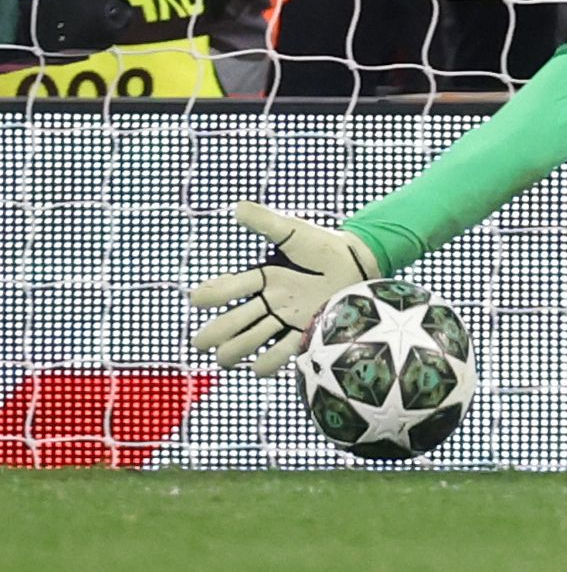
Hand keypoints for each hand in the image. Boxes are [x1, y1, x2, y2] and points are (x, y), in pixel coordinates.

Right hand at [189, 200, 379, 374]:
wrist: (362, 266)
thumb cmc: (327, 248)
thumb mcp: (297, 233)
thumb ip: (268, 222)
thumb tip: (237, 207)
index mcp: (262, 279)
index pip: (222, 290)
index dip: (208, 296)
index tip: (199, 299)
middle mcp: (268, 304)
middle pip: (226, 326)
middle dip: (211, 334)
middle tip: (204, 341)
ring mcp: (284, 322)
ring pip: (243, 346)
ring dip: (233, 352)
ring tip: (227, 355)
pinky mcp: (303, 337)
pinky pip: (274, 360)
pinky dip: (266, 364)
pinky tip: (263, 362)